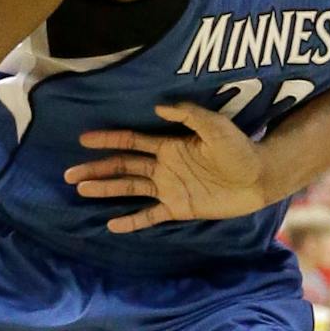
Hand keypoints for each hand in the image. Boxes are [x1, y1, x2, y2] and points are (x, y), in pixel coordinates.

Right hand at [66, 102, 268, 233]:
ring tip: (81, 189)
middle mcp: (164, 167)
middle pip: (123, 166)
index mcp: (169, 145)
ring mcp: (169, 188)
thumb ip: (188, 115)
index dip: (108, 139)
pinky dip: (131, 220)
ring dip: (106, 189)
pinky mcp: (179, 208)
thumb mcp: (215, 125)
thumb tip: (157, 107)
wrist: (259, 178)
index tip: (84, 139)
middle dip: (97, 169)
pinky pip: (150, 215)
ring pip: (130, 188)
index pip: (132, 141)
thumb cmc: (239, 149)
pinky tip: (111, 224)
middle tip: (70, 174)